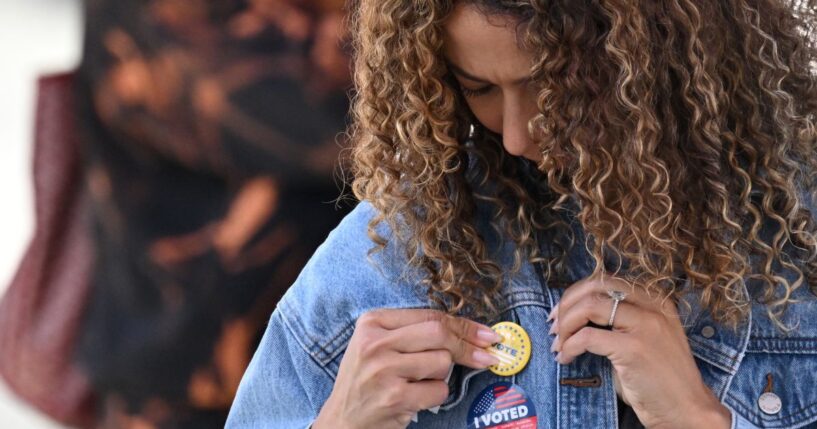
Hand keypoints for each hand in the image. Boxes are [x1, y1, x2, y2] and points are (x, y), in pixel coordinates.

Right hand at [313, 309, 501, 428]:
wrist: (342, 419)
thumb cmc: (367, 379)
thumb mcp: (378, 346)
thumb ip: (414, 333)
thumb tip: (470, 333)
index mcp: (372, 323)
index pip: (430, 316)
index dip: (464, 325)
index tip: (487, 334)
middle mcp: (376, 343)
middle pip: (440, 334)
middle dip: (468, 346)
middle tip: (486, 356)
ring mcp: (385, 370)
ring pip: (442, 363)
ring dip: (440, 375)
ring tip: (417, 381)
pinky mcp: (395, 397)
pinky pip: (439, 390)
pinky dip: (435, 395)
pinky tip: (415, 398)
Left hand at [549, 273, 731, 428]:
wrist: (688, 410)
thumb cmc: (661, 380)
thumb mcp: (644, 338)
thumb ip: (618, 322)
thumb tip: (574, 314)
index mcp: (656, 301)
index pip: (606, 281)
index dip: (577, 293)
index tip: (561, 311)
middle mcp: (653, 307)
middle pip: (595, 288)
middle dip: (567, 305)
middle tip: (554, 326)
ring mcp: (645, 326)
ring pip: (589, 307)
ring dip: (565, 326)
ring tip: (558, 344)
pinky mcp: (635, 348)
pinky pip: (587, 337)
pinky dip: (569, 347)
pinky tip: (566, 358)